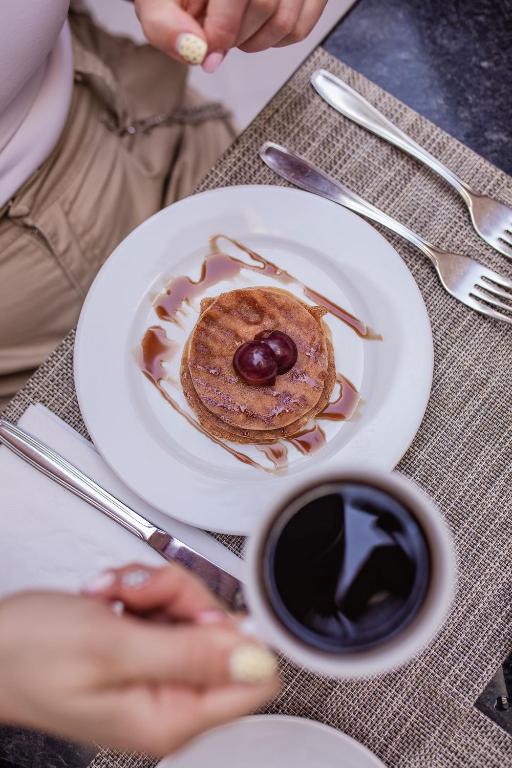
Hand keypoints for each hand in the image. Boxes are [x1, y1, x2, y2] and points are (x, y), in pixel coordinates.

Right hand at [0, 564, 278, 755]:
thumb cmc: (29, 654)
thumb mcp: (113, 647)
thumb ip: (189, 654)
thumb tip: (256, 658)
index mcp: (171, 715)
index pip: (253, 680)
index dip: (238, 633)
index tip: (201, 610)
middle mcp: (170, 699)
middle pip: (222, 633)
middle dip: (182, 598)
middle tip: (139, 596)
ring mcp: (158, 672)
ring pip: (193, 611)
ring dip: (155, 590)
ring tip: (115, 596)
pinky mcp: (145, 649)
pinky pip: (168, 607)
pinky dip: (142, 591)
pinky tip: (111, 597)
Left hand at [134, 0, 327, 69]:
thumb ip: (164, 23)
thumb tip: (191, 49)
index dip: (220, 31)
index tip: (206, 47)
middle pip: (264, 7)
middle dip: (235, 37)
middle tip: (216, 35)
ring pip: (285, 22)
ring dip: (255, 42)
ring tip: (233, 30)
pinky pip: (300, 27)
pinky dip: (276, 41)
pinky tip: (255, 28)